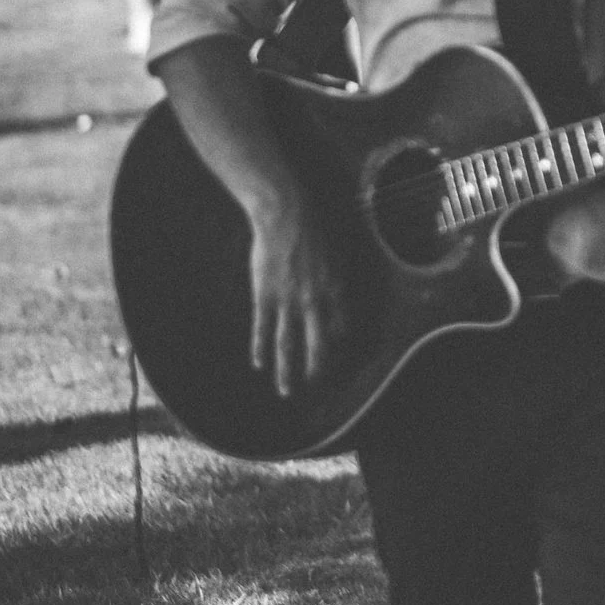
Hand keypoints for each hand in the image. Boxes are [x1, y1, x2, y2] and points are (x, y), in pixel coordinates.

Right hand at [246, 194, 347, 397]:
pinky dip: (260, 346)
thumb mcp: (342, 256)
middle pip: (318, 345)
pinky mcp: (265, 294)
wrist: (288, 213)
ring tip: (285, 391)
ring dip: (286, 369)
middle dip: (317, 371)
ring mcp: (288, 299)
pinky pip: (263, 327)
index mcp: (339, 290)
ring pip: (287, 343)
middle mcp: (315, 300)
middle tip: (315, 392)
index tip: (345, 368)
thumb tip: (346, 300)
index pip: (344, 331)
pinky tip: (259, 363)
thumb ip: (342, 283)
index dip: (345, 351)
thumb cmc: (319, 229)